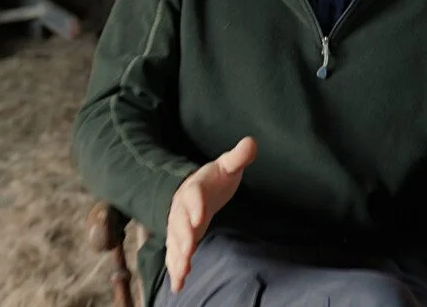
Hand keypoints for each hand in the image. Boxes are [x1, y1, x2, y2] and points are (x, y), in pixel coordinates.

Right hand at [166, 136, 257, 292]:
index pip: (193, 195)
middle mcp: (182, 207)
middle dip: (183, 237)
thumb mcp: (227, 165)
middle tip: (188, 252)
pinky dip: (174, 268)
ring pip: (174, 241)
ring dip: (177, 257)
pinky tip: (178, 285)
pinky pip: (174, 254)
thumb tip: (252, 141)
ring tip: (182, 273)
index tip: (200, 218)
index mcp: (194, 187)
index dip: (195, 206)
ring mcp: (179, 225)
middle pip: (180, 222)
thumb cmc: (215, 178)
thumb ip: (238, 156)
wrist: (195, 188)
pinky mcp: (179, 239)